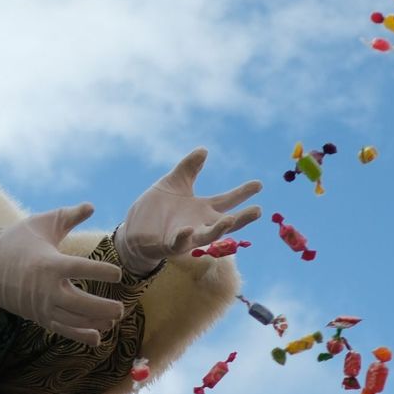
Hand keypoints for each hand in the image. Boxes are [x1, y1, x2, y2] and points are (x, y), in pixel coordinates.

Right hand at [0, 203, 124, 345]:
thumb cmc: (16, 241)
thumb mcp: (41, 223)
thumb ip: (68, 216)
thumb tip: (92, 205)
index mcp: (50, 263)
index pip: (81, 269)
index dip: (101, 271)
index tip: (119, 274)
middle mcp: (46, 288)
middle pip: (80, 303)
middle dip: (103, 308)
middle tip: (122, 308)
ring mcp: (42, 305)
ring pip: (73, 320)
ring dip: (95, 322)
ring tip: (114, 320)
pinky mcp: (38, 316)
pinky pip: (62, 329)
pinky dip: (79, 335)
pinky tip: (97, 338)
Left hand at [116, 148, 262, 275]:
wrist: (134, 228)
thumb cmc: (156, 208)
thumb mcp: (174, 182)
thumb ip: (189, 168)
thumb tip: (204, 150)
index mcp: (202, 209)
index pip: (227, 201)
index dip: (243, 193)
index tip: (259, 184)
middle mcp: (199, 223)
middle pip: (226, 222)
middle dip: (242, 218)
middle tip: (258, 211)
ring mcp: (186, 235)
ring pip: (207, 236)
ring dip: (219, 229)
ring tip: (230, 220)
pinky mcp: (168, 244)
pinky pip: (178, 243)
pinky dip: (183, 237)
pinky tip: (187, 229)